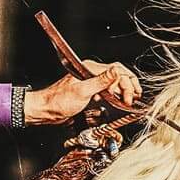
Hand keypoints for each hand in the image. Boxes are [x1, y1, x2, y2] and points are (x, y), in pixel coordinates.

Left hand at [23, 61, 141, 123]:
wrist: (47, 110)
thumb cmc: (59, 101)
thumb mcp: (83, 91)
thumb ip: (101, 81)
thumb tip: (116, 72)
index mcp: (90, 69)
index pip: (117, 70)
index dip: (127, 82)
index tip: (130, 96)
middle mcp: (91, 73)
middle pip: (117, 75)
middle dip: (127, 86)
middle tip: (132, 99)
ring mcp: (91, 82)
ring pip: (113, 83)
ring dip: (122, 91)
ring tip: (128, 101)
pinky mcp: (90, 91)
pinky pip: (107, 90)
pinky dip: (114, 95)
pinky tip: (116, 102)